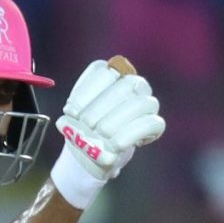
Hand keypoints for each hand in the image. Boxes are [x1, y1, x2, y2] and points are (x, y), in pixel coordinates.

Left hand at [50, 57, 164, 207]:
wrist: (95, 151)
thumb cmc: (84, 128)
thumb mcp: (73, 121)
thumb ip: (71, 119)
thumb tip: (68, 120)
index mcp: (110, 73)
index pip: (102, 71)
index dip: (85, 92)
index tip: (71, 112)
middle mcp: (133, 83)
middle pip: (124, 86)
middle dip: (100, 109)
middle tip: (85, 126)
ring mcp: (147, 102)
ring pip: (139, 104)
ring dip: (115, 122)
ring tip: (99, 136)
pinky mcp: (155, 124)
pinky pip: (149, 124)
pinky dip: (129, 136)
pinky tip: (114, 145)